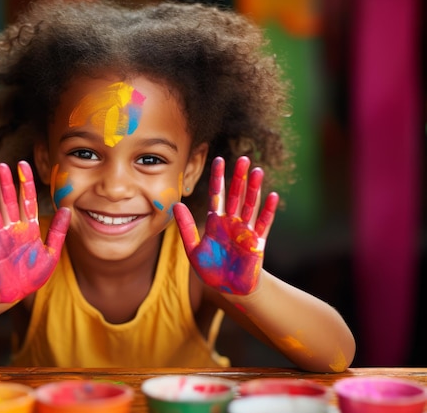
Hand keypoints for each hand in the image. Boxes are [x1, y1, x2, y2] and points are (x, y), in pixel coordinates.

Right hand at [0, 161, 70, 302]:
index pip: (28, 200)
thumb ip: (58, 232)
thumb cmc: (33, 274)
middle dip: (5, 184)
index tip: (23, 164)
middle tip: (1, 165)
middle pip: (8, 202)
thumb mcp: (51, 253)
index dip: (25, 183)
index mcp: (29, 228)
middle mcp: (13, 229)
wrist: (15, 294)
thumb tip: (67, 209)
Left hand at [174, 156, 277, 294]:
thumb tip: (176, 205)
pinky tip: (272, 195)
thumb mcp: (193, 249)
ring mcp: (246, 231)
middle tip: (242, 157)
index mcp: (216, 222)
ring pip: (251, 204)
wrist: (230, 289)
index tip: (218, 159)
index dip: (218, 178)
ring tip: (257, 170)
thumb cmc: (211, 270)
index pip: (217, 195)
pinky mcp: (257, 242)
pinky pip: (264, 223)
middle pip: (236, 195)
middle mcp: (232, 222)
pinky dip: (268, 210)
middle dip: (238, 177)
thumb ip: (185, 227)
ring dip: (254, 188)